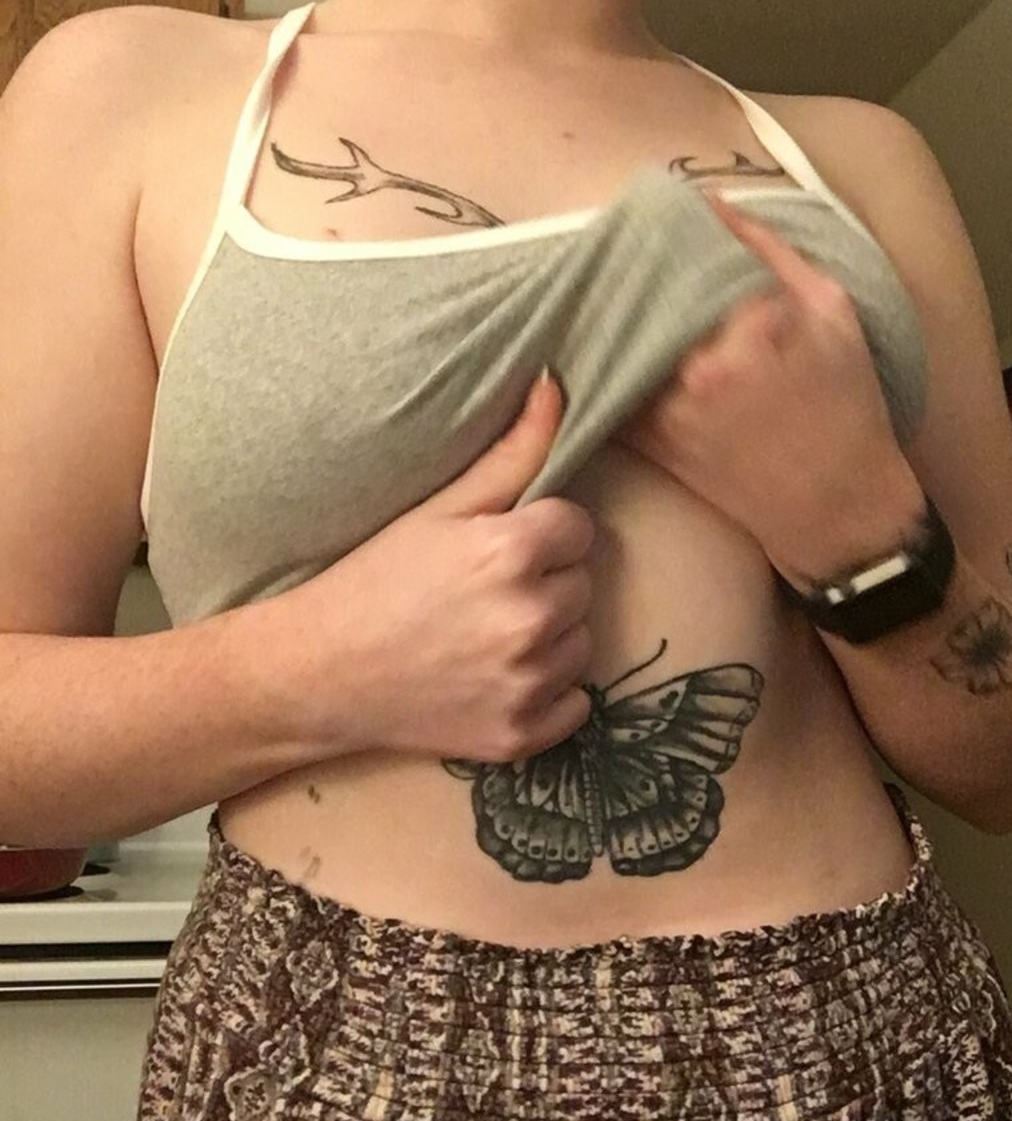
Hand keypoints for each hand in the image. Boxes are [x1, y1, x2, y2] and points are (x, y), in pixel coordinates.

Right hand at [281, 373, 595, 762]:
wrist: (320, 675)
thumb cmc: (375, 580)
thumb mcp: (438, 509)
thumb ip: (511, 452)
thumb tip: (556, 385)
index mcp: (512, 553)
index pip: (578, 528)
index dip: (541, 533)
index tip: (498, 546)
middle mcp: (529, 620)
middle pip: (583, 584)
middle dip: (546, 582)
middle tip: (485, 591)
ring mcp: (528, 684)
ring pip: (582, 642)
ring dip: (551, 636)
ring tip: (487, 633)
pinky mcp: (523, 735)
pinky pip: (576, 703)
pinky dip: (548, 692)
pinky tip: (497, 677)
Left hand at [618, 191, 924, 584]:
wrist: (836, 507)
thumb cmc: (848, 405)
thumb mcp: (833, 311)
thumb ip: (769, 252)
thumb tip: (707, 202)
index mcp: (753, 323)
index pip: (681, 255)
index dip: (656, 231)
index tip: (641, 213)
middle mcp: (701, 365)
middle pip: (637, 295)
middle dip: (621, 266)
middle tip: (606, 237)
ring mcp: (669, 407)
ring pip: (614, 339)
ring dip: (601, 310)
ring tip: (592, 280)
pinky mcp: (651, 441)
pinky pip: (606, 388)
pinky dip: (597, 361)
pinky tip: (593, 338)